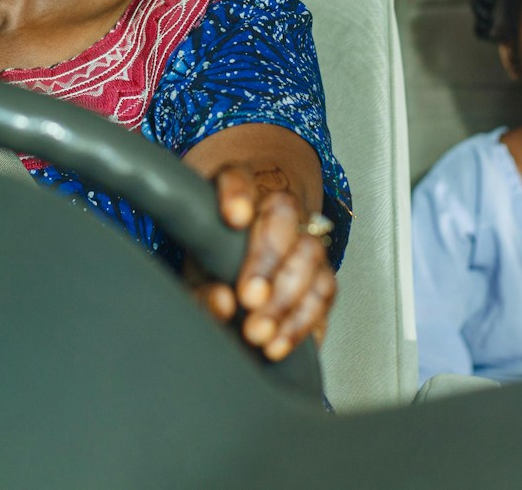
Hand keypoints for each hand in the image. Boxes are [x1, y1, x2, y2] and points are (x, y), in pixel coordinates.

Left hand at [193, 165, 337, 361]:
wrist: (246, 265)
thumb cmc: (215, 261)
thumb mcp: (197, 275)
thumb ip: (201, 290)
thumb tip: (222, 304)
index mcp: (236, 193)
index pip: (236, 177)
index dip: (237, 193)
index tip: (233, 217)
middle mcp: (276, 208)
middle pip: (283, 215)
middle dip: (268, 260)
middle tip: (249, 298)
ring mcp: (304, 237)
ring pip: (310, 254)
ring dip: (286, 298)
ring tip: (259, 333)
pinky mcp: (323, 274)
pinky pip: (324, 293)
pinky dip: (303, 322)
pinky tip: (279, 343)